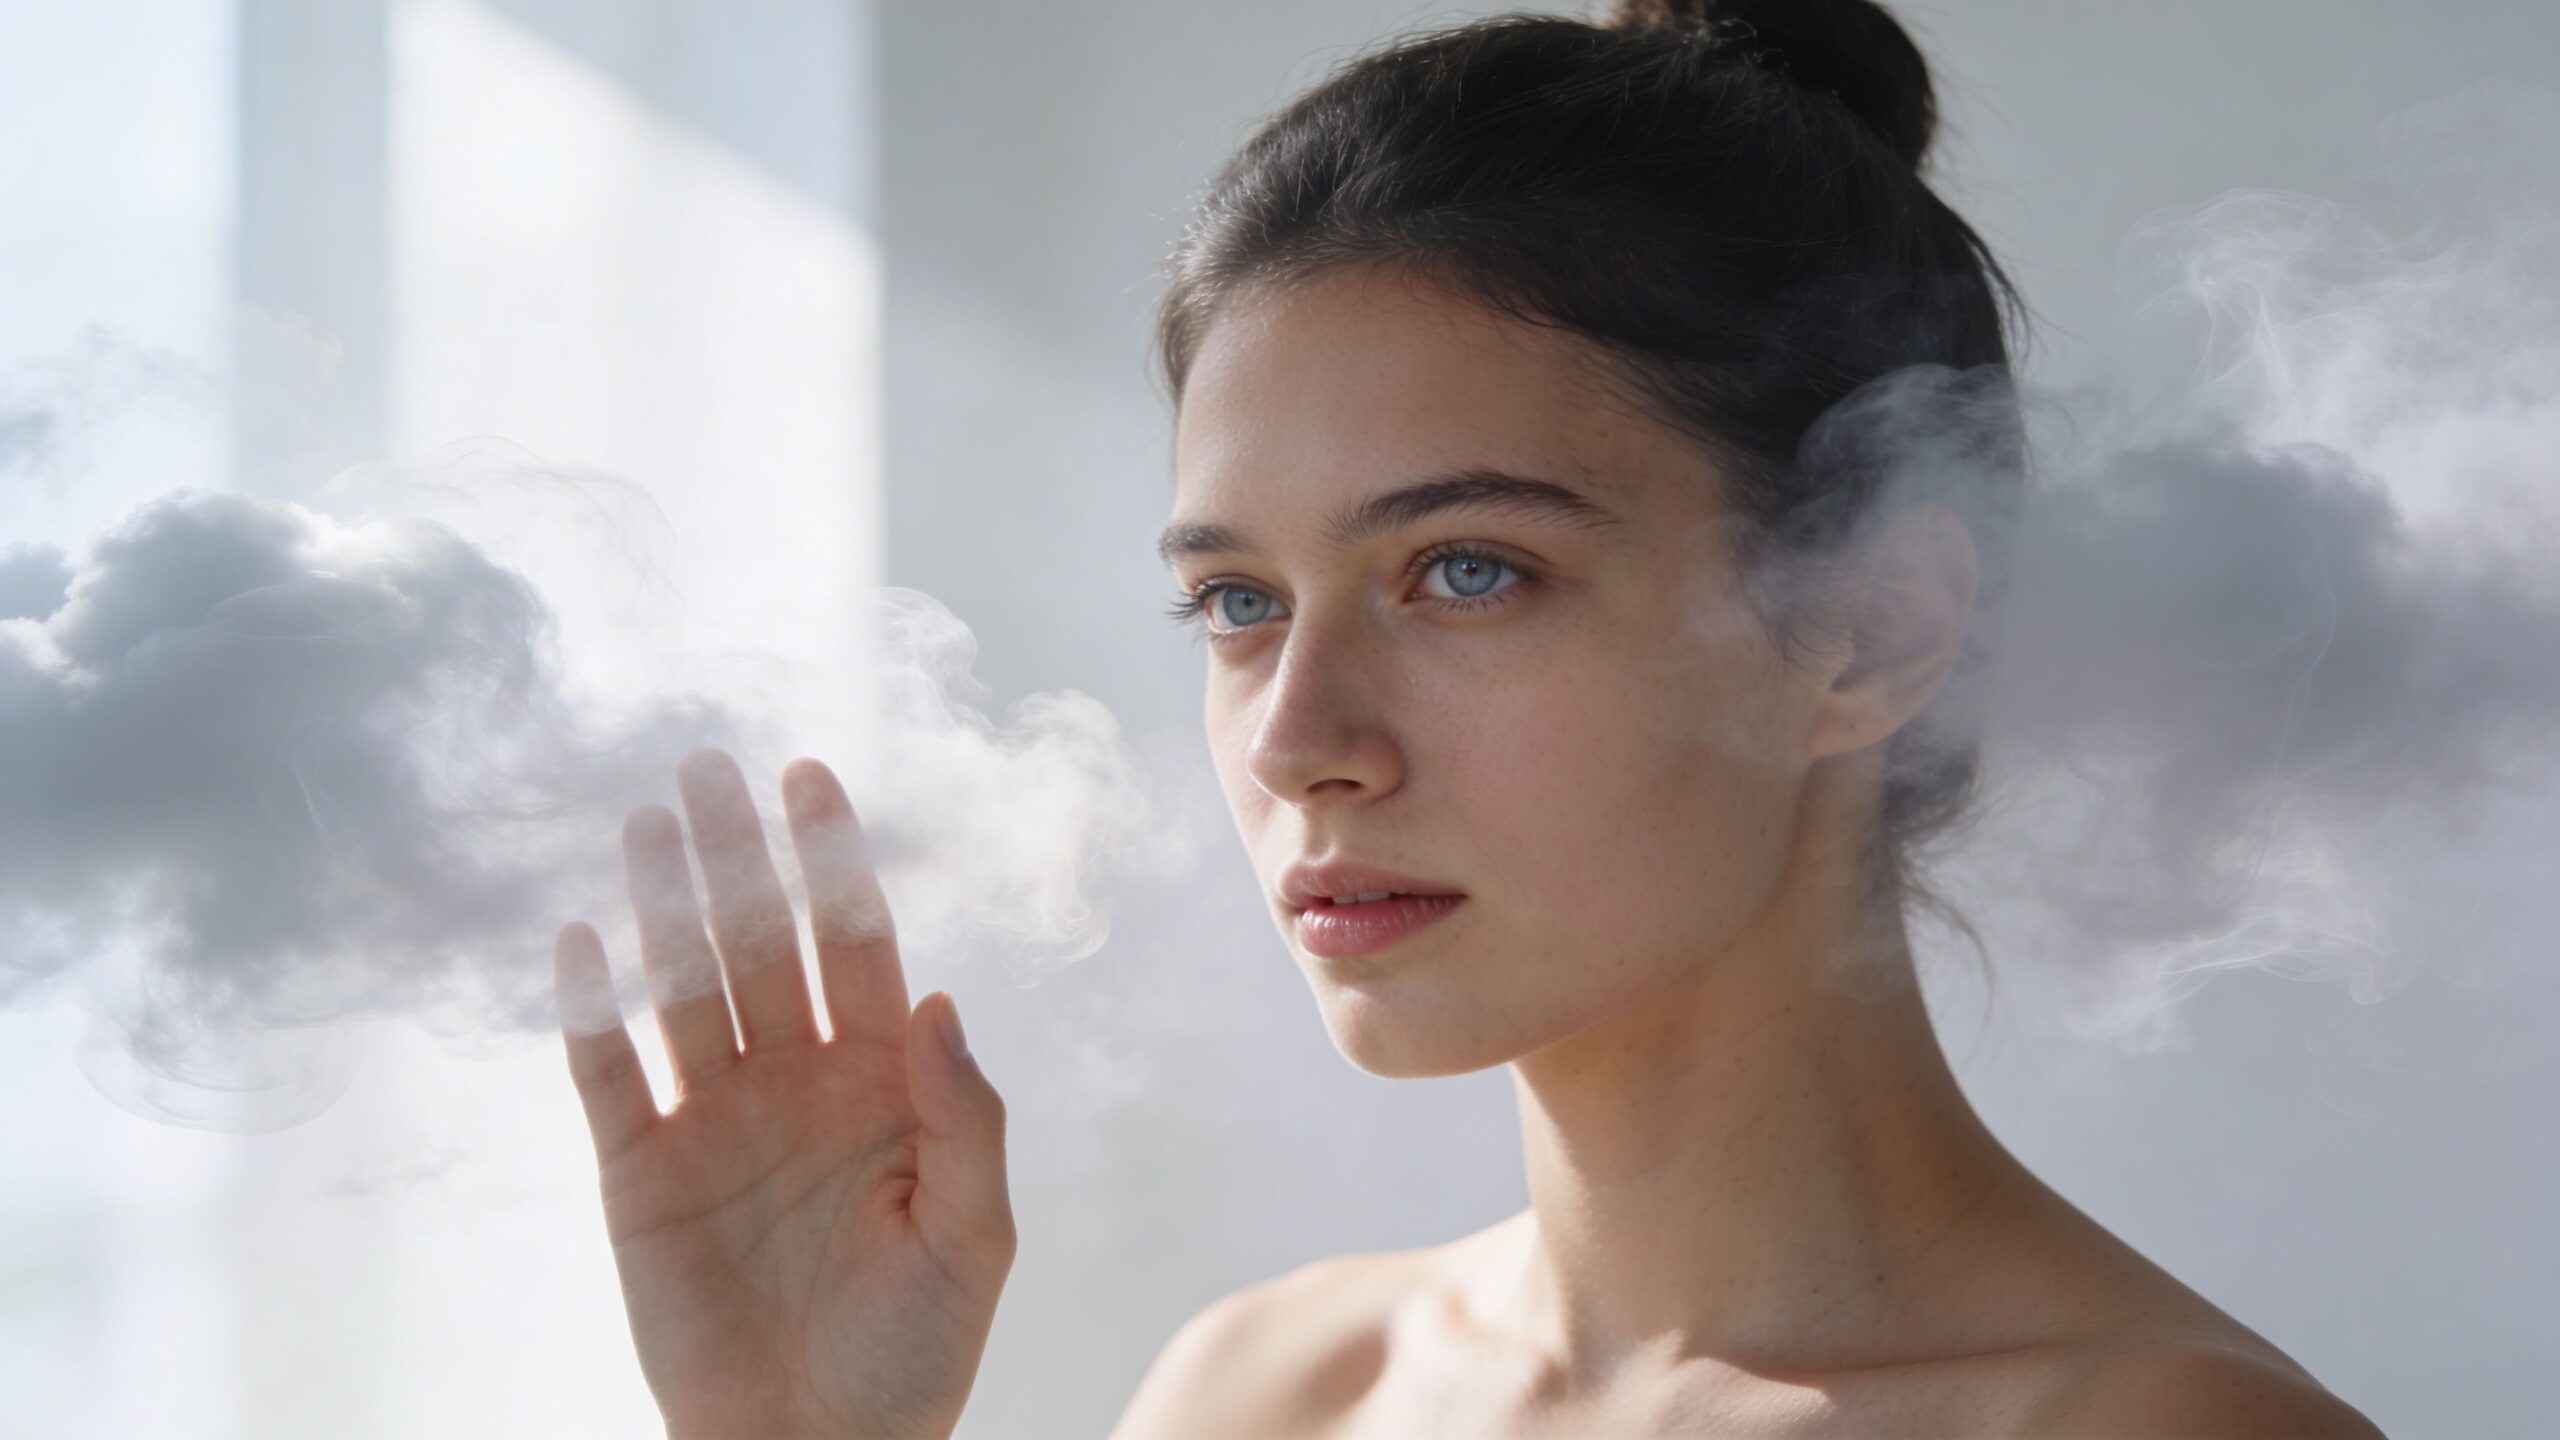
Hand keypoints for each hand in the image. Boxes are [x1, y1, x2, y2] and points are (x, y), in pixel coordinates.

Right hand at [555, 749, 1014, 1439]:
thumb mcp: (973, 1235)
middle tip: (705, 764)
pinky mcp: (639, 1172)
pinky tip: (578, 939)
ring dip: (662, 906)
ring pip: (682, 986)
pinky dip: (588, 1010)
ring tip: (644, 821)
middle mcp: (794, 1078)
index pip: (856, 943)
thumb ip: (964, 1116)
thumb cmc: (912, 1351)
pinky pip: (608, 1074)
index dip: (833, 860)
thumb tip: (941, 998)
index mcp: (882, 1078)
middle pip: (759, 942)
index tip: (809, 775)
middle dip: (737, 855)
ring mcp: (712, 1118)